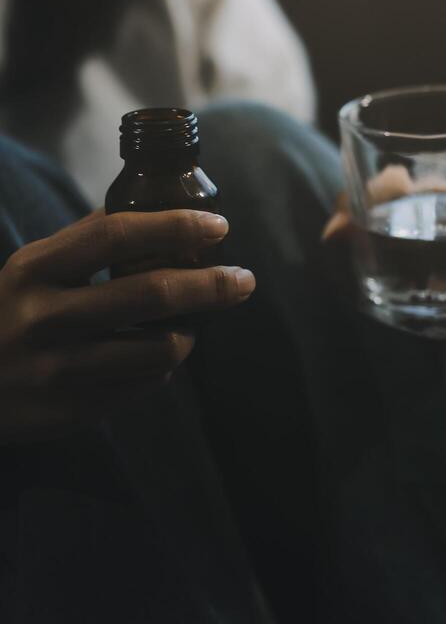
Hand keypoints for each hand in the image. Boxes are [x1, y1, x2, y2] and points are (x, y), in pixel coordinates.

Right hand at [0, 209, 254, 443]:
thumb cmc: (8, 316)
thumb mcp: (29, 271)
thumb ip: (83, 243)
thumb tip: (157, 213)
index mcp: (34, 271)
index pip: (115, 236)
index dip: (173, 227)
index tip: (218, 226)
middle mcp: (45, 319)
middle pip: (151, 295)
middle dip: (211, 285)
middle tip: (243, 280)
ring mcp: (59, 370)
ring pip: (158, 351)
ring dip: (190, 335)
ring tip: (193, 325)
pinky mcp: (75, 410)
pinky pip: (144, 386)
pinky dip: (162, 368)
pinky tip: (155, 356)